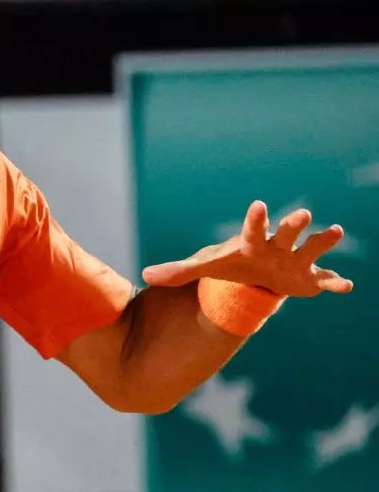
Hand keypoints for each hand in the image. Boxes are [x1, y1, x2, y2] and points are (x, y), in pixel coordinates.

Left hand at [141, 200, 353, 297]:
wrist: (256, 273)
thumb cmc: (231, 264)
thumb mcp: (206, 268)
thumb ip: (178, 271)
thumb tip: (145, 275)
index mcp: (252, 242)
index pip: (252, 228)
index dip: (255, 218)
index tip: (257, 205)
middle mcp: (276, 246)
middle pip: (285, 233)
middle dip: (293, 225)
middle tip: (302, 214)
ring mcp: (294, 260)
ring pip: (310, 249)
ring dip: (322, 241)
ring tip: (335, 230)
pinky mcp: (308, 278)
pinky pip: (324, 279)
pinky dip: (334, 283)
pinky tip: (346, 286)